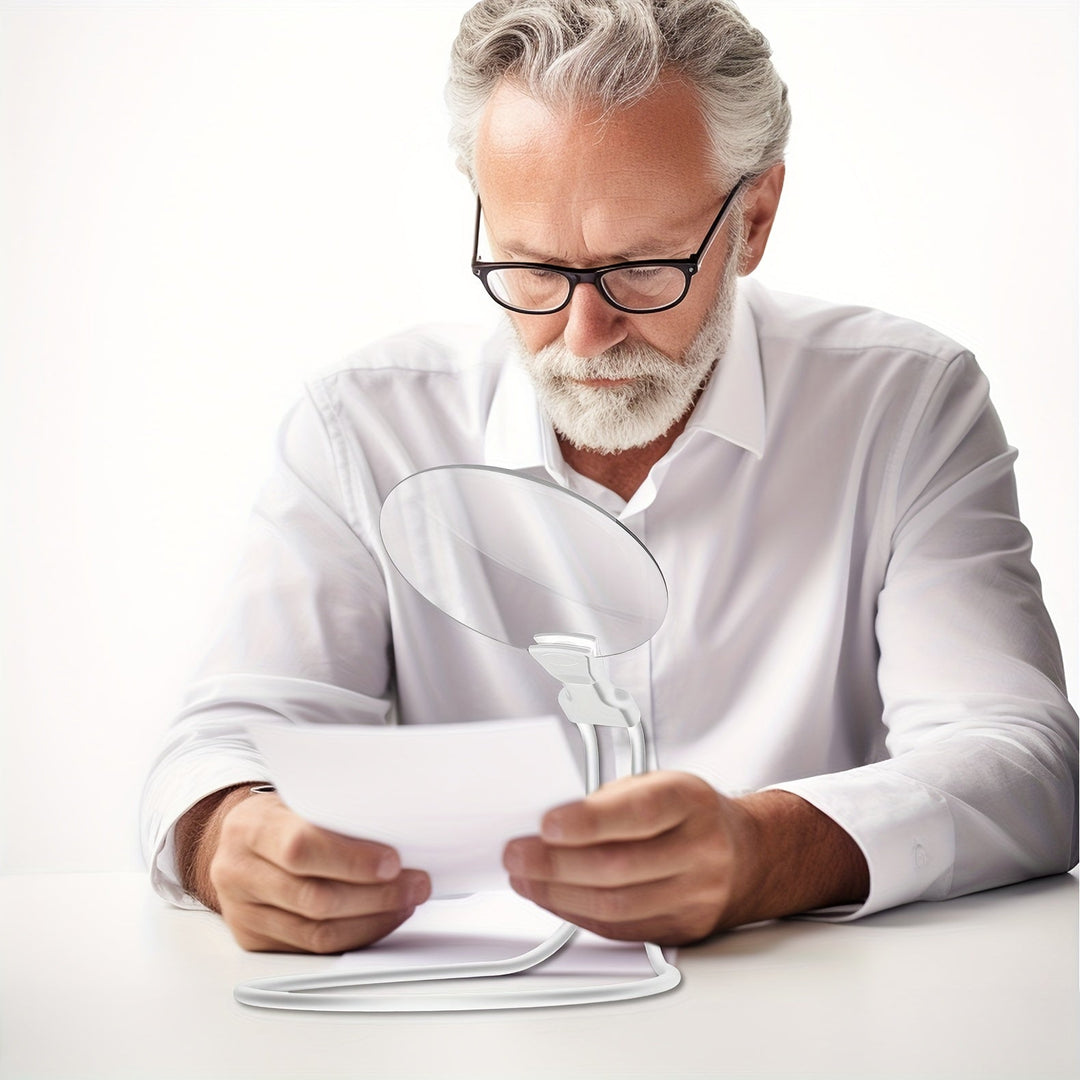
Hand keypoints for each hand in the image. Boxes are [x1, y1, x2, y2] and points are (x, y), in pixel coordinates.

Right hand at [187, 787, 430, 952]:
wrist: (238, 840)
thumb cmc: (281, 814)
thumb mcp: (297, 797)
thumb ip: (335, 812)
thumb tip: (400, 827)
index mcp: (250, 827)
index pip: (301, 848)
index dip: (351, 859)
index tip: (393, 861)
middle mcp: (238, 871)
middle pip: (314, 897)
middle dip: (376, 895)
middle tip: (416, 883)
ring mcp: (242, 911)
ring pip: (316, 931)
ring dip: (373, 919)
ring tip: (407, 901)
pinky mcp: (254, 939)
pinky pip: (313, 948)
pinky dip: (355, 935)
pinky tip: (381, 918)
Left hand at [503, 772, 869, 944]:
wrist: (747, 854)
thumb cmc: (689, 813)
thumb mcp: (657, 784)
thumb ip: (608, 801)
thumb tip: (545, 822)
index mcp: (690, 802)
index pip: (638, 813)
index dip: (588, 821)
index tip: (546, 823)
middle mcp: (700, 851)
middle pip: (619, 868)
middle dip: (555, 864)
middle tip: (516, 855)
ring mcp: (695, 897)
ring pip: (616, 906)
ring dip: (557, 894)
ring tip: (523, 879)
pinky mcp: (683, 931)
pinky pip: (620, 929)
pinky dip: (577, 914)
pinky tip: (551, 898)